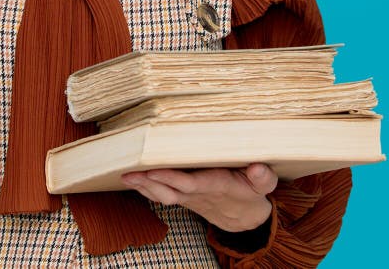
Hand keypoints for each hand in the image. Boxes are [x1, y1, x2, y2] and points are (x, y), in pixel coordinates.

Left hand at [121, 163, 276, 232]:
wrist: (246, 220)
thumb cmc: (252, 194)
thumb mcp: (263, 186)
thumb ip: (262, 178)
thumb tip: (258, 168)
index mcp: (215, 186)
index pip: (190, 183)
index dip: (172, 178)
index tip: (154, 170)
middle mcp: (198, 193)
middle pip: (170, 191)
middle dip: (149, 183)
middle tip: (129, 173)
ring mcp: (188, 197)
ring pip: (162, 195)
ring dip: (144, 187)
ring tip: (126, 176)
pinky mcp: (184, 197)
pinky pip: (161, 195)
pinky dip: (146, 189)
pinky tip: (132, 180)